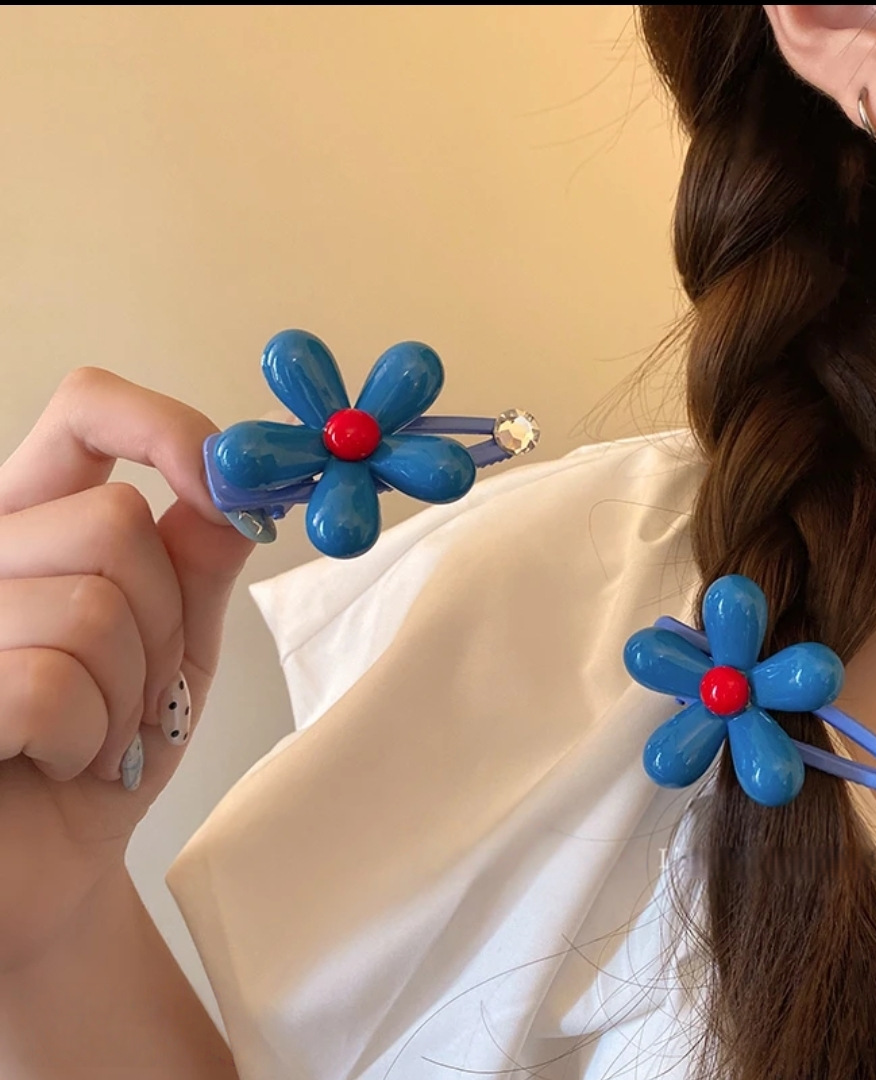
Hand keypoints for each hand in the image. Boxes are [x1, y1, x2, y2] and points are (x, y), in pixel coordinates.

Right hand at [0, 367, 254, 970]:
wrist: (50, 873)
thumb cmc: (106, 756)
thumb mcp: (174, 647)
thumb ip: (196, 563)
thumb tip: (238, 490)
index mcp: (33, 521)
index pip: (87, 410)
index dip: (170, 429)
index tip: (233, 493)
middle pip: (115, 521)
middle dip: (164, 622)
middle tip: (140, 690)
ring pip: (93, 603)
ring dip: (130, 691)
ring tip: (99, 734)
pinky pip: (50, 681)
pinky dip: (89, 738)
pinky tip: (62, 764)